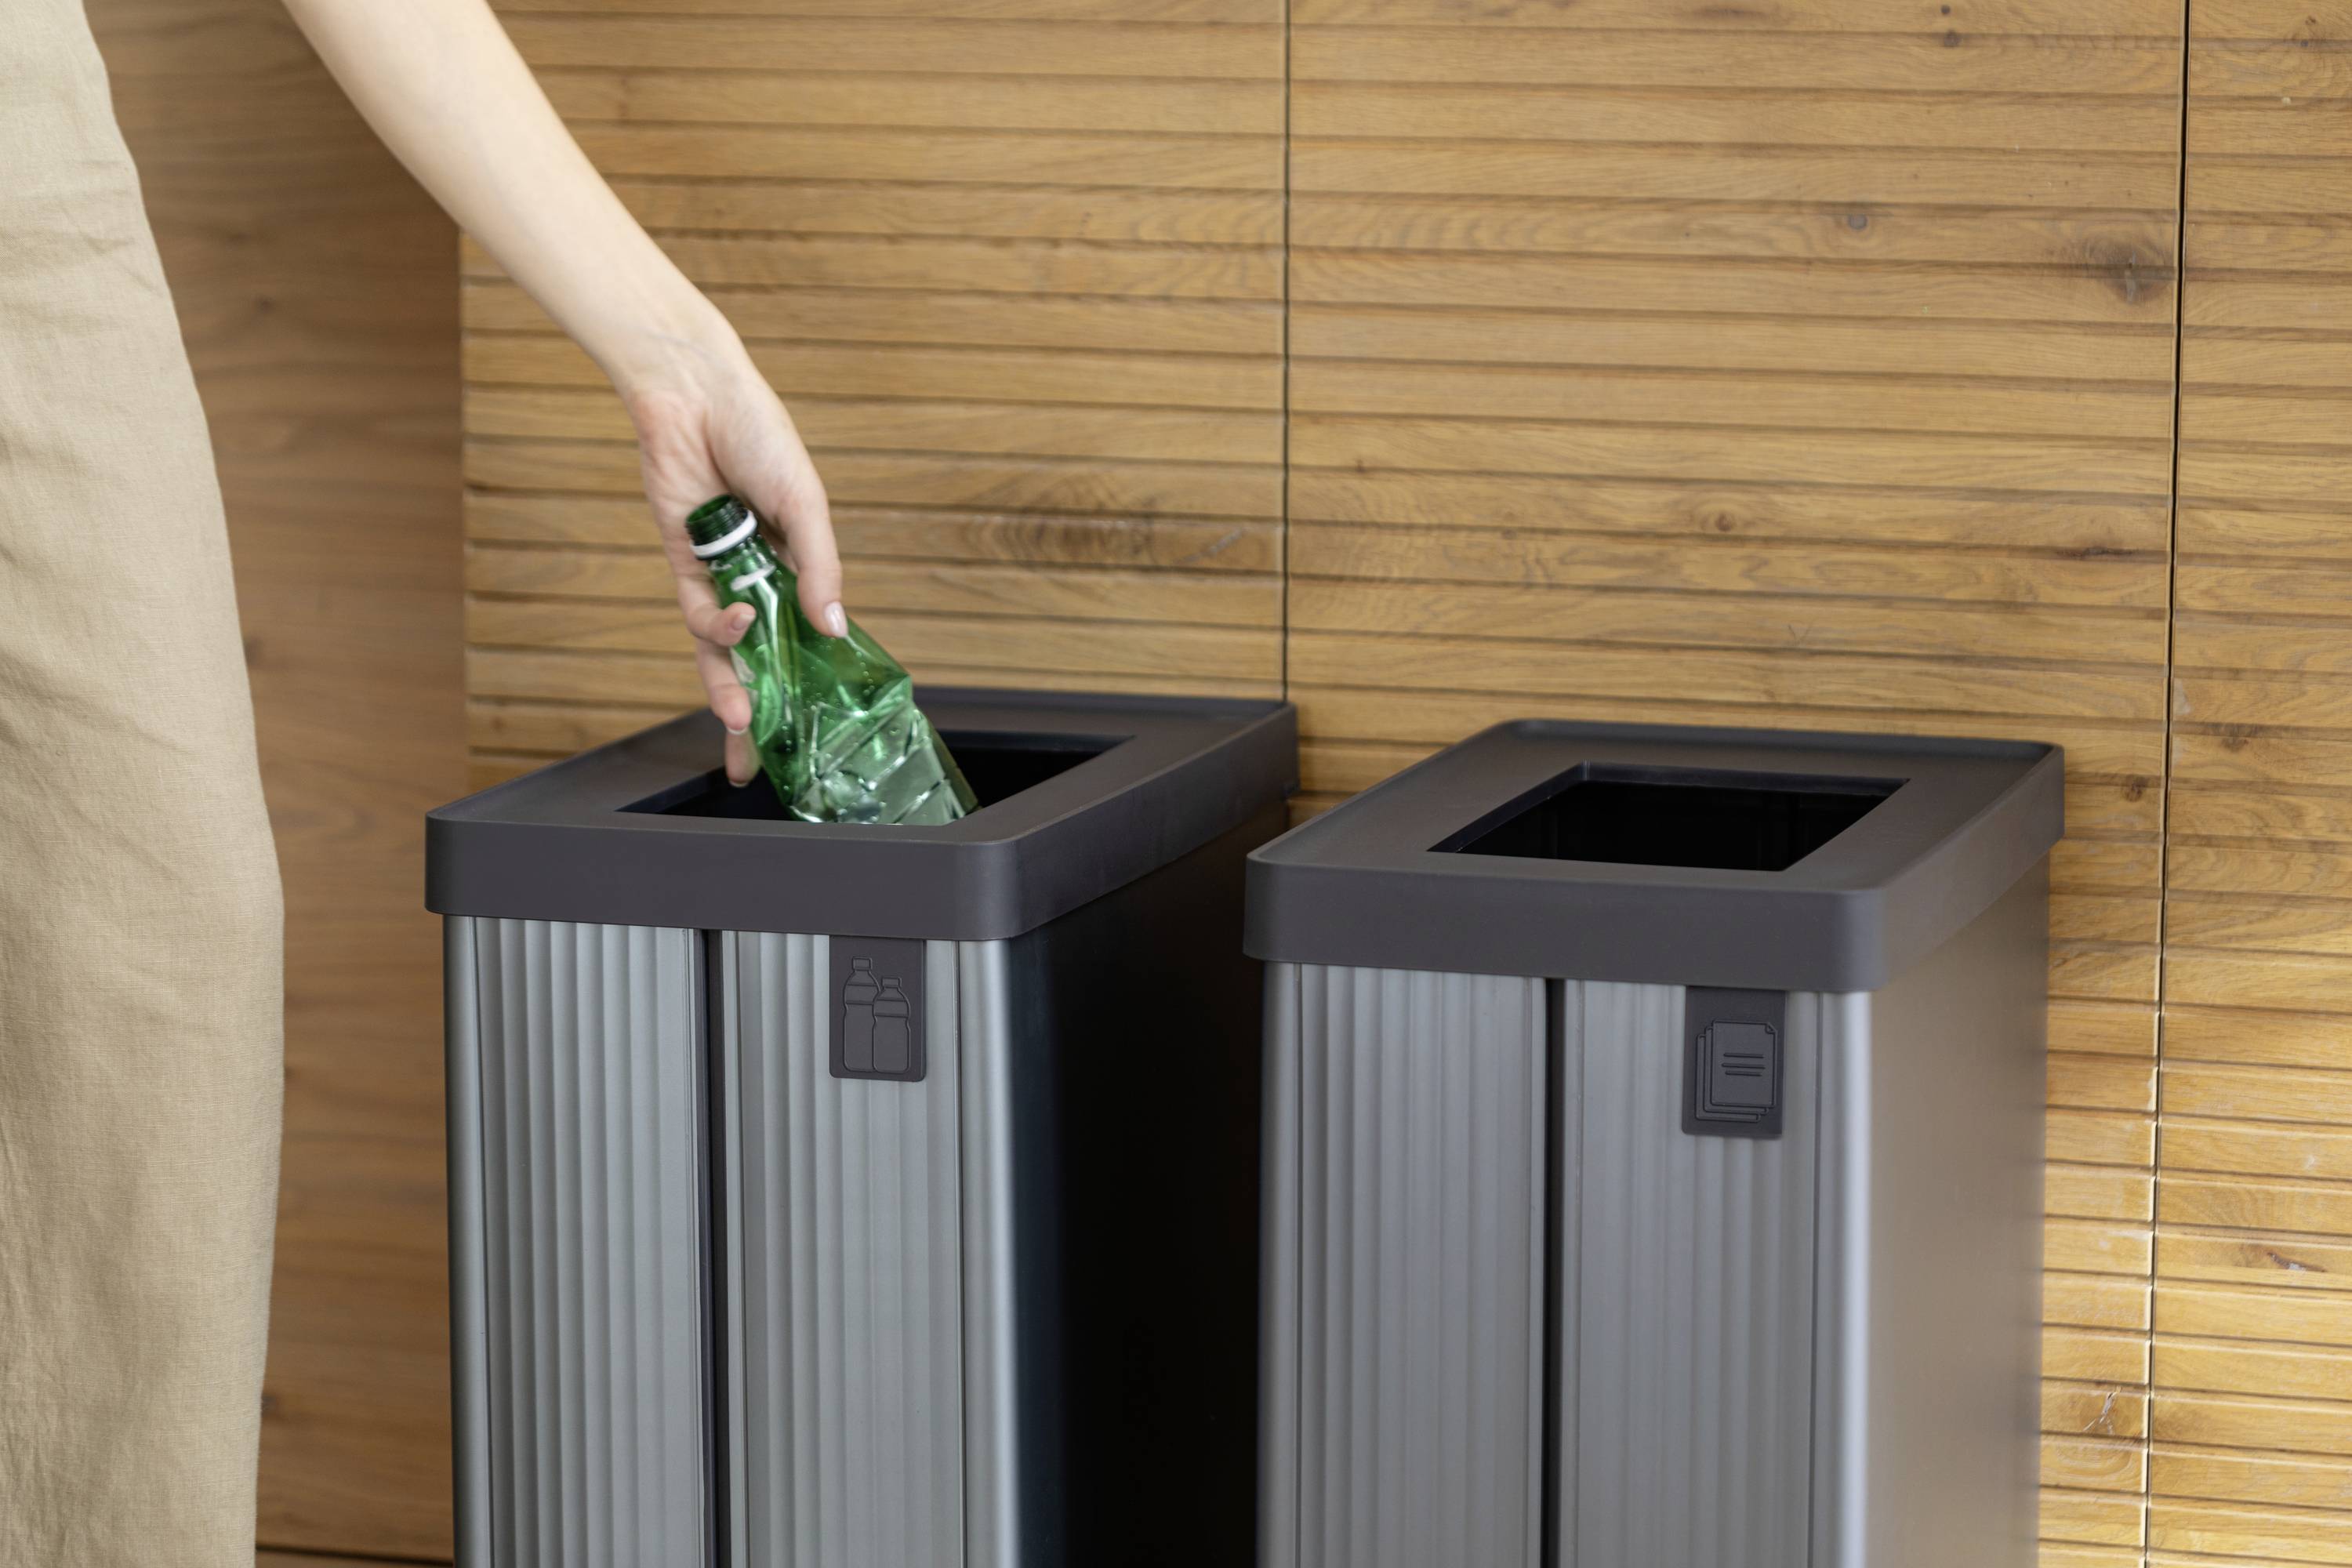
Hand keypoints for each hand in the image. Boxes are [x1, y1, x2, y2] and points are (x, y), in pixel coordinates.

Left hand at [619, 321, 844, 786]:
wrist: (694, 393)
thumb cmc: (760, 434)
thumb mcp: (806, 504)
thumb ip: (819, 568)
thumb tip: (834, 628)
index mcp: (799, 561)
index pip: (807, 633)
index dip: (810, 677)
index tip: (819, 722)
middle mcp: (760, 574)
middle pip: (761, 656)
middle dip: (761, 710)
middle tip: (761, 761)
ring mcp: (720, 572)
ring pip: (725, 649)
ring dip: (731, 687)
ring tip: (742, 722)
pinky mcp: (682, 562)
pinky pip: (698, 613)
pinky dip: (719, 627)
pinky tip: (739, 623)